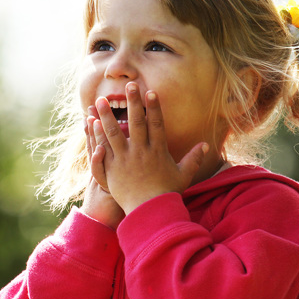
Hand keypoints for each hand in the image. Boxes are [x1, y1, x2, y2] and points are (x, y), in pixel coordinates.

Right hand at [81, 111, 123, 228]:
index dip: (97, 124)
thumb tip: (107, 148)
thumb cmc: (111, 200)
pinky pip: (98, 171)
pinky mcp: (106, 186)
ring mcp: (105, 174)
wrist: (102, 220)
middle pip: (98, 139)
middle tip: (93, 105)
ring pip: (96, 152)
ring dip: (93, 136)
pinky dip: (97, 161)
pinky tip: (98, 149)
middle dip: (96, 122)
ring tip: (90, 121)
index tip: (93, 109)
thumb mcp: (105, 178)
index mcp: (105, 161)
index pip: (101, 138)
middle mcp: (104, 165)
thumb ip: (105, 163)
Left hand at [92, 82, 207, 213]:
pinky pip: (103, 148)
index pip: (156, 124)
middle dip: (132, 102)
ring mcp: (124, 160)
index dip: (153, 107)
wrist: (149, 213)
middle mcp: (141, 152)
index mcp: (158, 152)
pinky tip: (92, 123)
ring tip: (101, 99)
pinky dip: (97, 135)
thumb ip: (193, 159)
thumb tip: (206, 146)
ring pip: (114, 133)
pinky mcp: (111, 169)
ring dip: (107, 115)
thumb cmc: (166, 194)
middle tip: (129, 85)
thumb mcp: (183, 175)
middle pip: (136, 123)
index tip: (150, 91)